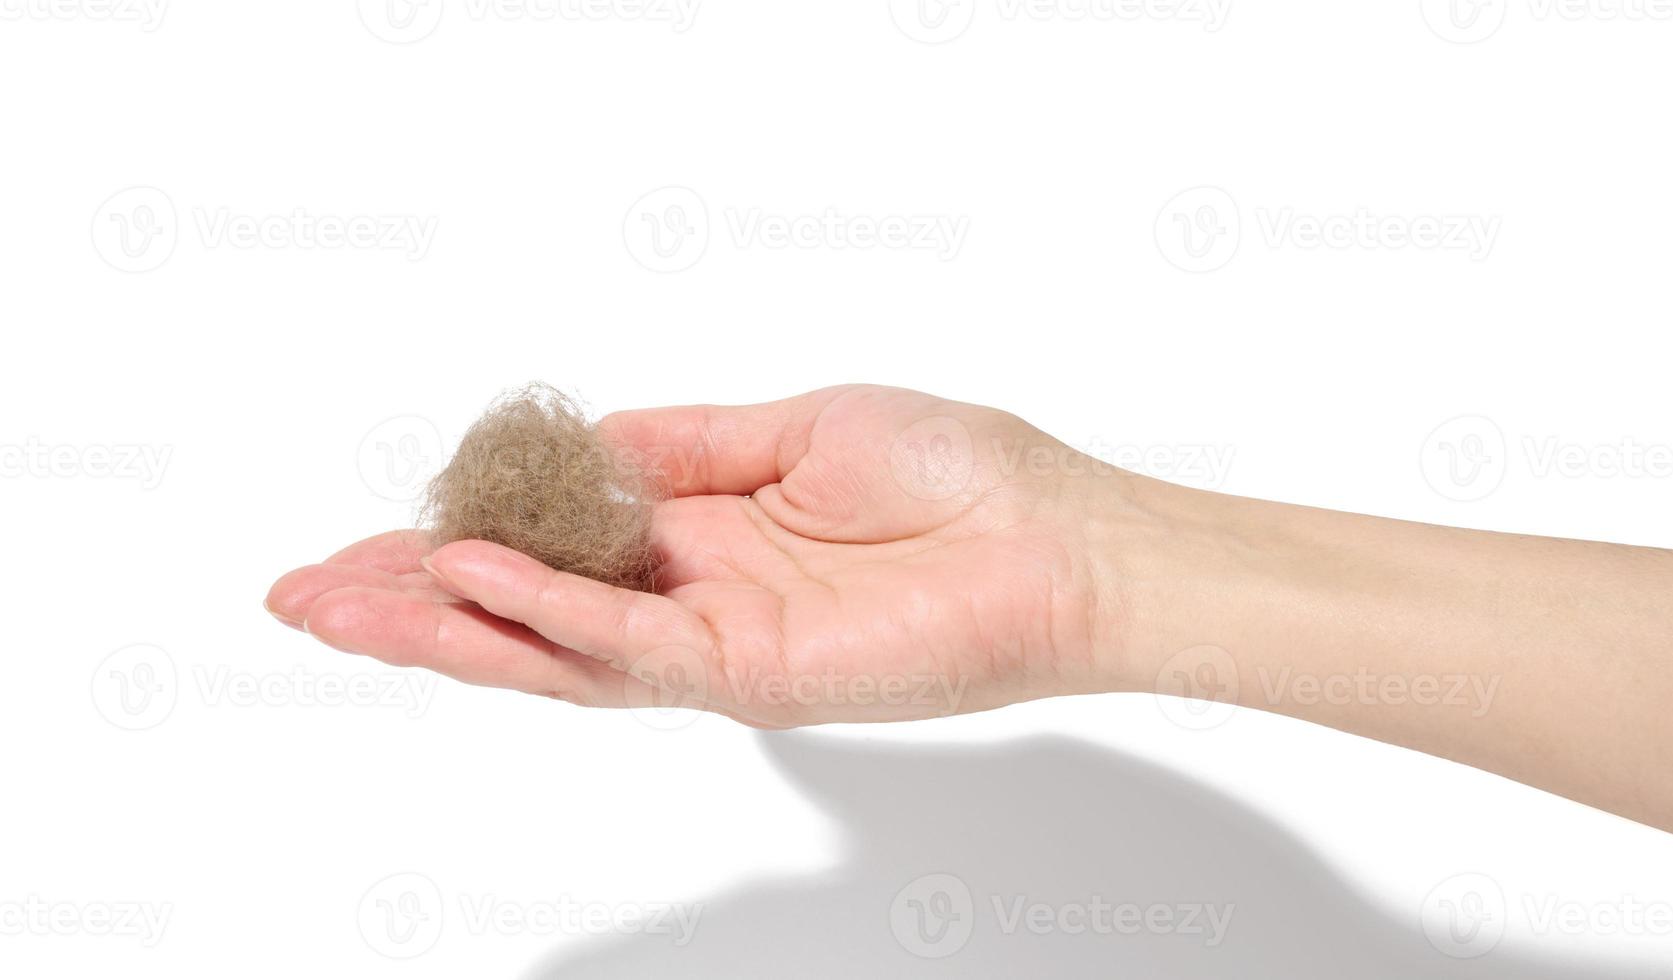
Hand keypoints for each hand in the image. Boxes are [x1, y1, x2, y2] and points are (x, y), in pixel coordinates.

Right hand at [265, 385, 1126, 726]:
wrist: (1061, 539)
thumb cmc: (956, 472)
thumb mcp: (794, 424)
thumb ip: (680, 446)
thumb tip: (577, 439)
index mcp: (704, 537)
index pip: (557, 546)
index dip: (464, 538)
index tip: (379, 529)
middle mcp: (696, 600)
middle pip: (532, 613)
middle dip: (416, 605)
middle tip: (303, 594)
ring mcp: (719, 647)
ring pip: (556, 650)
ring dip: (444, 629)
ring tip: (337, 608)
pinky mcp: (754, 675)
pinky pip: (629, 646)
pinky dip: (545, 615)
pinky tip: (466, 584)